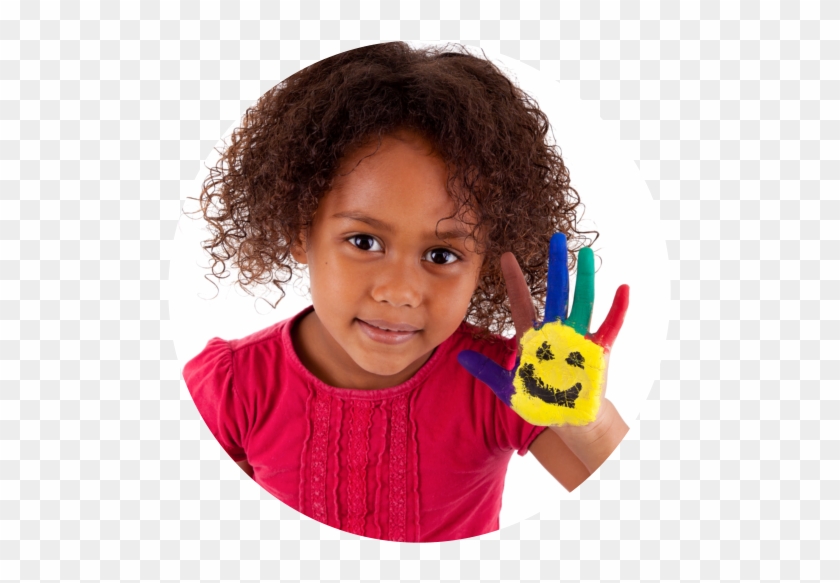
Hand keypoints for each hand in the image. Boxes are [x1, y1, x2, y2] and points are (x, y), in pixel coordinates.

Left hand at [458, 233, 628, 426]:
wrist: (566, 422)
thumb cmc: (539, 402)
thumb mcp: (507, 387)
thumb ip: (486, 369)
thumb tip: (459, 357)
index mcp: (532, 337)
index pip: (521, 302)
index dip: (514, 279)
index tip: (505, 256)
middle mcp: (556, 331)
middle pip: (556, 292)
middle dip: (555, 266)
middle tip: (556, 238)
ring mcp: (579, 338)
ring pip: (582, 301)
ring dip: (585, 278)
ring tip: (586, 254)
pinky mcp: (598, 351)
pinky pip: (610, 326)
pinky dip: (618, 309)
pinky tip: (623, 289)